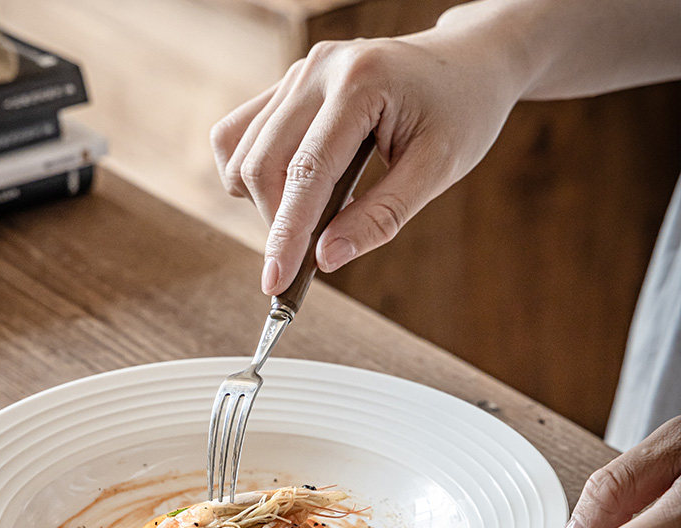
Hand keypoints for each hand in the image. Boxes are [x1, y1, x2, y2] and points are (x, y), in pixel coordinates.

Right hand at [210, 21, 524, 294]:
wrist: (468, 62)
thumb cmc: (462, 113)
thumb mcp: (436, 171)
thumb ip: (379, 218)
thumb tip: (325, 260)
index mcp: (360, 83)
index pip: (305, 173)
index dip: (286, 236)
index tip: (275, 284)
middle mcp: (318, 70)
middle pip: (261, 165)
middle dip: (277, 224)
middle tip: (313, 251)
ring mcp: (298, 72)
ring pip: (240, 152)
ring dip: (265, 201)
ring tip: (318, 212)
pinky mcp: (288, 84)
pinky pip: (239, 135)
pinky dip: (253, 174)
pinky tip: (292, 189)